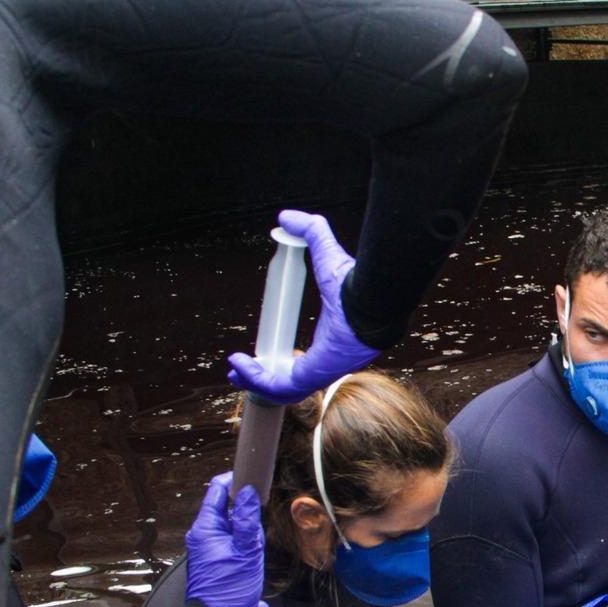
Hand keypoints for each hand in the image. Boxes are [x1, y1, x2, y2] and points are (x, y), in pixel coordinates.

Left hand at [185, 472, 264, 606]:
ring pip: (229, 522)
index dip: (236, 478)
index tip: (255, 475)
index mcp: (205, 528)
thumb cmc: (228, 590)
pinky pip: (229, 537)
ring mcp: (207, 546)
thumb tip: (249, 493)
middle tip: (263, 510)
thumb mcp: (246, 551)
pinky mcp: (214, 557)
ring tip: (258, 536)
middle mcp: (202, 534)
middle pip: (224, 504)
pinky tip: (253, 548)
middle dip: (245, 504)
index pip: (217, 489)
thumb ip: (247, 520)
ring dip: (246, 524)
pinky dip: (242, 537)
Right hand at [227, 210, 379, 403]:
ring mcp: (323, 372)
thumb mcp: (326, 253)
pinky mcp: (314, 375)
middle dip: (263, 377)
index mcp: (331, 341)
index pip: (304, 359)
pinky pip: (281, 387)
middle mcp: (328, 362)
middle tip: (242, 370)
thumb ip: (310, 233)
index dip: (280, 359)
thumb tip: (289, 218)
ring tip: (235, 371)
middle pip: (291, 380)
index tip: (261, 352)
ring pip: (284, 388)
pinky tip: (240, 366)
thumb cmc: (359, 283)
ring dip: (255, 380)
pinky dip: (257, 379)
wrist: (372, 300)